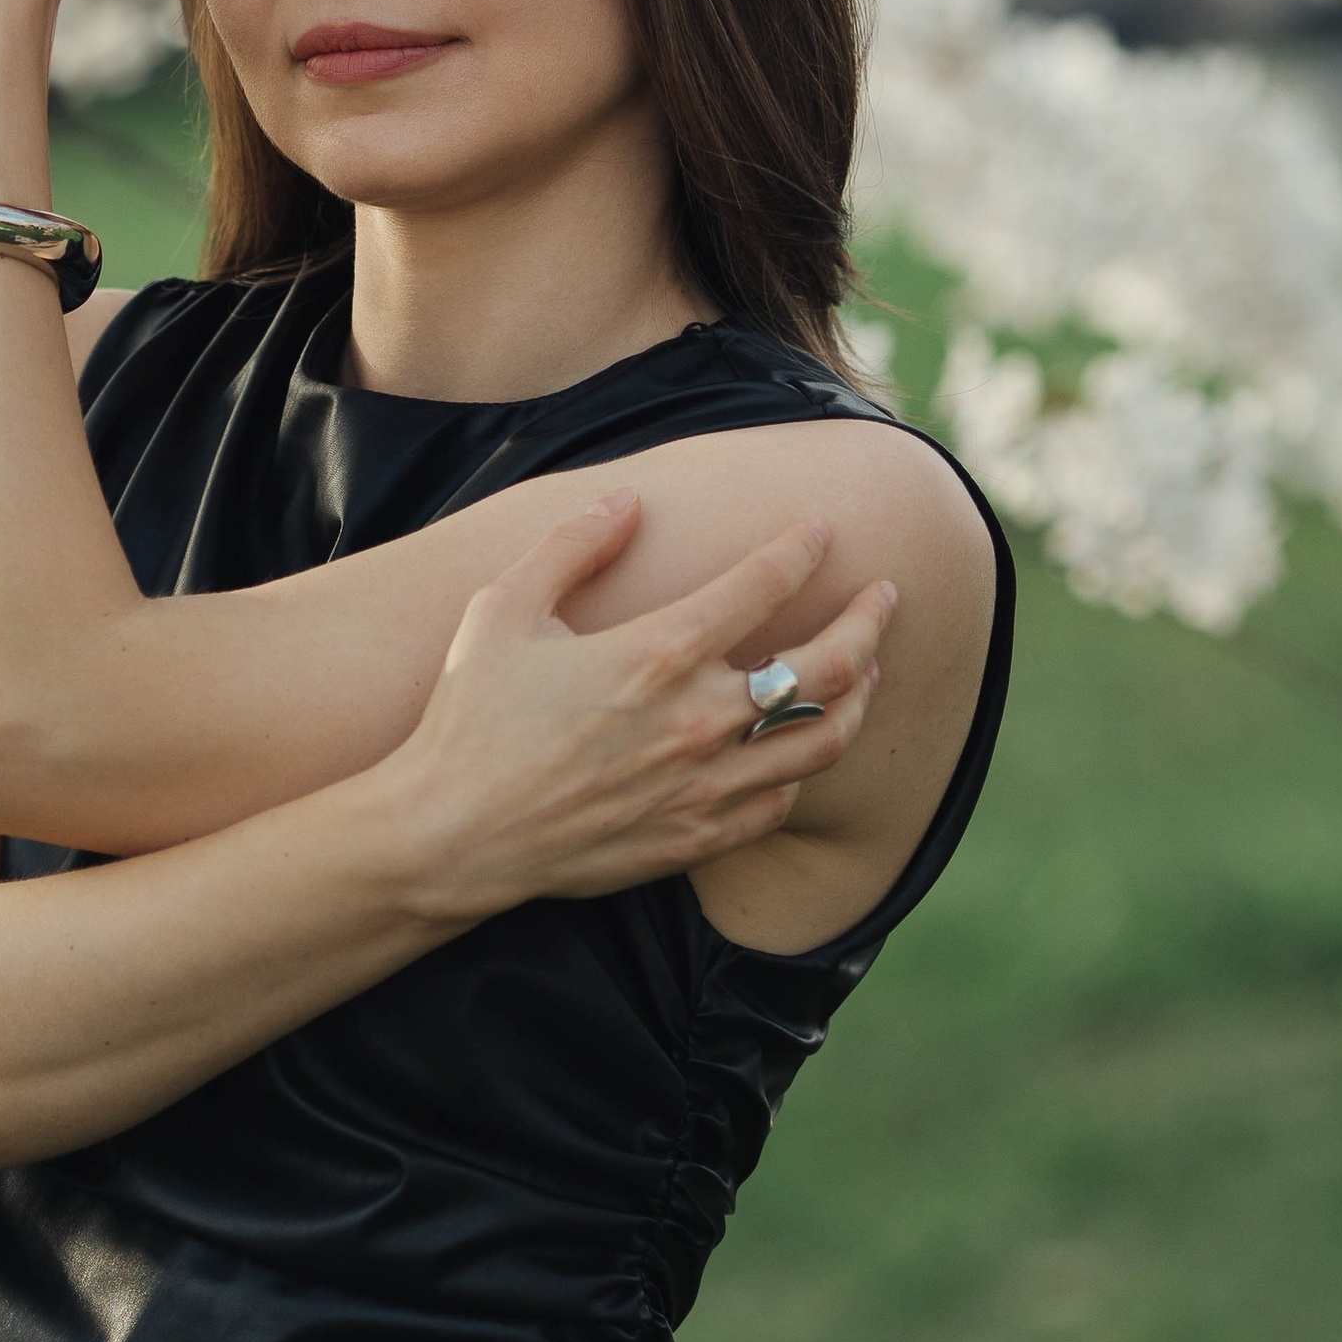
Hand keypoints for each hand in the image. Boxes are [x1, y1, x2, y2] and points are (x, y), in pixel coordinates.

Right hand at [375, 498, 896, 925]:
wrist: (454, 833)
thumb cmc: (471, 714)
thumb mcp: (505, 609)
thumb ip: (572, 546)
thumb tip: (628, 503)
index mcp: (656, 653)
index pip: (762, 585)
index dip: (800, 548)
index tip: (820, 528)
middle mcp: (697, 720)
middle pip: (823, 665)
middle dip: (869, 620)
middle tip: (887, 595)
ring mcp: (704, 786)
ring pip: (822, 740)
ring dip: (858, 698)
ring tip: (869, 670)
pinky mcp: (694, 838)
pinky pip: (781, 804)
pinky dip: (805, 770)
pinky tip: (803, 749)